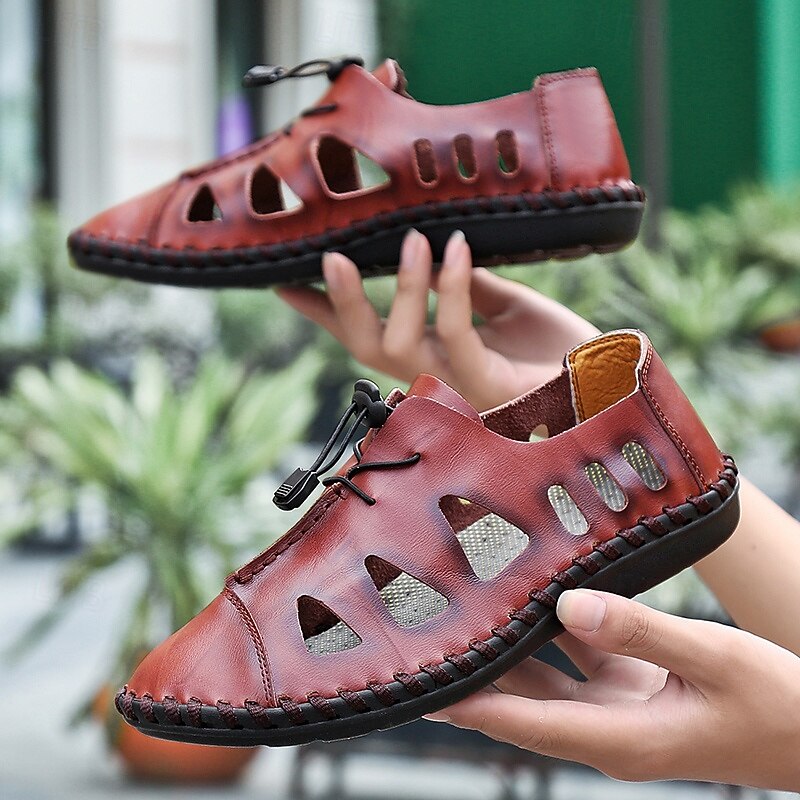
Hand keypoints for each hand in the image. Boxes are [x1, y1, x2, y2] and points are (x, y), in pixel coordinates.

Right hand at [277, 230, 598, 409]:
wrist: (614, 377)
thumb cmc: (559, 347)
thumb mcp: (507, 305)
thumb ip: (467, 285)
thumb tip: (435, 245)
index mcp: (437, 358)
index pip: (369, 335)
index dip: (327, 313)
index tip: (284, 279)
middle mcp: (440, 377)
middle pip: (368, 349)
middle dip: (341, 306)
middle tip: (329, 256)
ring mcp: (463, 386)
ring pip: (399, 347)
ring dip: (400, 290)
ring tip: (412, 239)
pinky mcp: (492, 385)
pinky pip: (455, 335)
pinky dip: (451, 288)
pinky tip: (456, 249)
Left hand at [425, 589, 799, 790]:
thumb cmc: (775, 705)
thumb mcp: (712, 659)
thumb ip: (639, 631)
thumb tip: (568, 606)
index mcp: (619, 737)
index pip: (524, 722)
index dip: (470, 704)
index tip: (422, 688)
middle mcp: (605, 728)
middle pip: (521, 701)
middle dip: (474, 675)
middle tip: (426, 642)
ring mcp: (616, 709)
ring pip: (544, 678)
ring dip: (507, 650)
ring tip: (464, 615)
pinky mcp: (629, 689)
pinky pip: (576, 659)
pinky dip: (552, 631)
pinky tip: (534, 596)